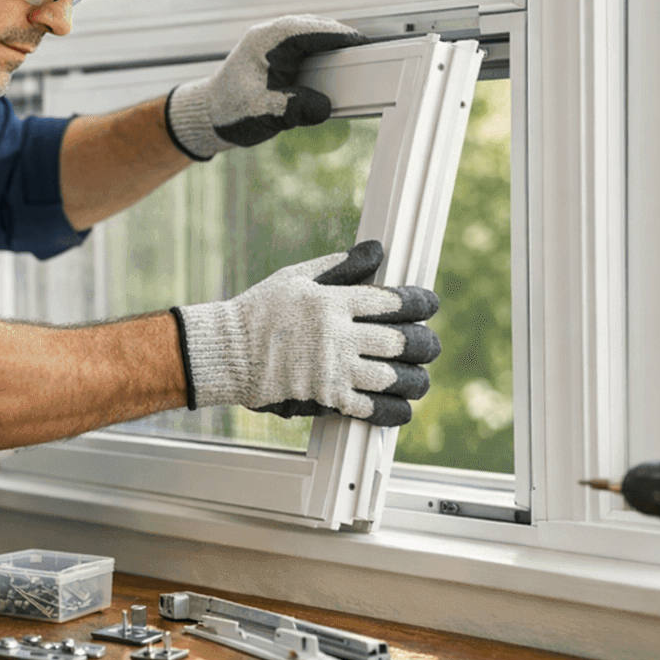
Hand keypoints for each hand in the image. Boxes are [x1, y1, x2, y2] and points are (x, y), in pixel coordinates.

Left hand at [165, 14, 365, 160]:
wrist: (209, 117)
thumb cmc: (228, 111)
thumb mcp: (261, 112)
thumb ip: (293, 108)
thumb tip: (323, 106)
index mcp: (266, 41)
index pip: (310, 29)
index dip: (338, 35)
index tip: (362, 43)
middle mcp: (272, 37)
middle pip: (317, 29)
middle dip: (341, 40)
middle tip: (368, 54)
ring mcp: (276, 46)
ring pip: (314, 38)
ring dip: (333, 48)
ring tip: (357, 62)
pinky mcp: (281, 59)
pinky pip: (309, 51)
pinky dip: (325, 58)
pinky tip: (338, 71)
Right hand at [171, 240, 439, 426]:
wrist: (228, 352)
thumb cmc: (260, 311)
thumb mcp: (296, 277)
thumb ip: (340, 266)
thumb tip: (376, 250)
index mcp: (332, 301)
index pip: (390, 301)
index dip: (419, 303)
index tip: (430, 305)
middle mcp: (337, 335)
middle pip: (399, 341)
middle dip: (424, 344)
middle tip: (431, 346)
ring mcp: (332, 368)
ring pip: (391, 377)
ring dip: (415, 380)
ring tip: (422, 380)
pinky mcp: (325, 396)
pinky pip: (369, 407)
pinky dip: (391, 410)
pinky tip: (402, 409)